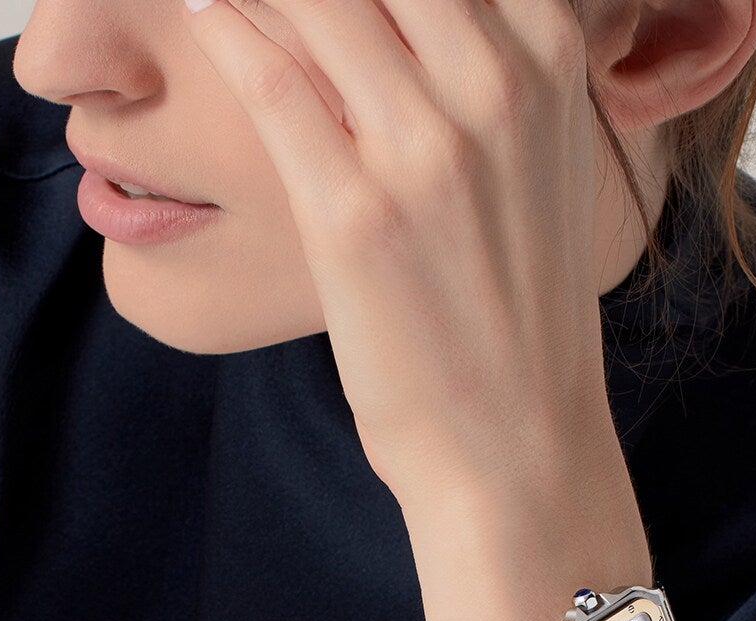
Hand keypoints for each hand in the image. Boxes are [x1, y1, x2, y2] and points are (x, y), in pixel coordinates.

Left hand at [182, 0, 613, 511]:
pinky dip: (224, 28)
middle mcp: (498, 86)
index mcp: (552, 57)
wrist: (515, 442)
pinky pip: (266, 79)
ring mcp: (425, 151)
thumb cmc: (516, 309)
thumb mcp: (539, 160)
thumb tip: (418, 9)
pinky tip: (204, 11)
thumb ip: (493, 62)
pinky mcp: (352, 215)